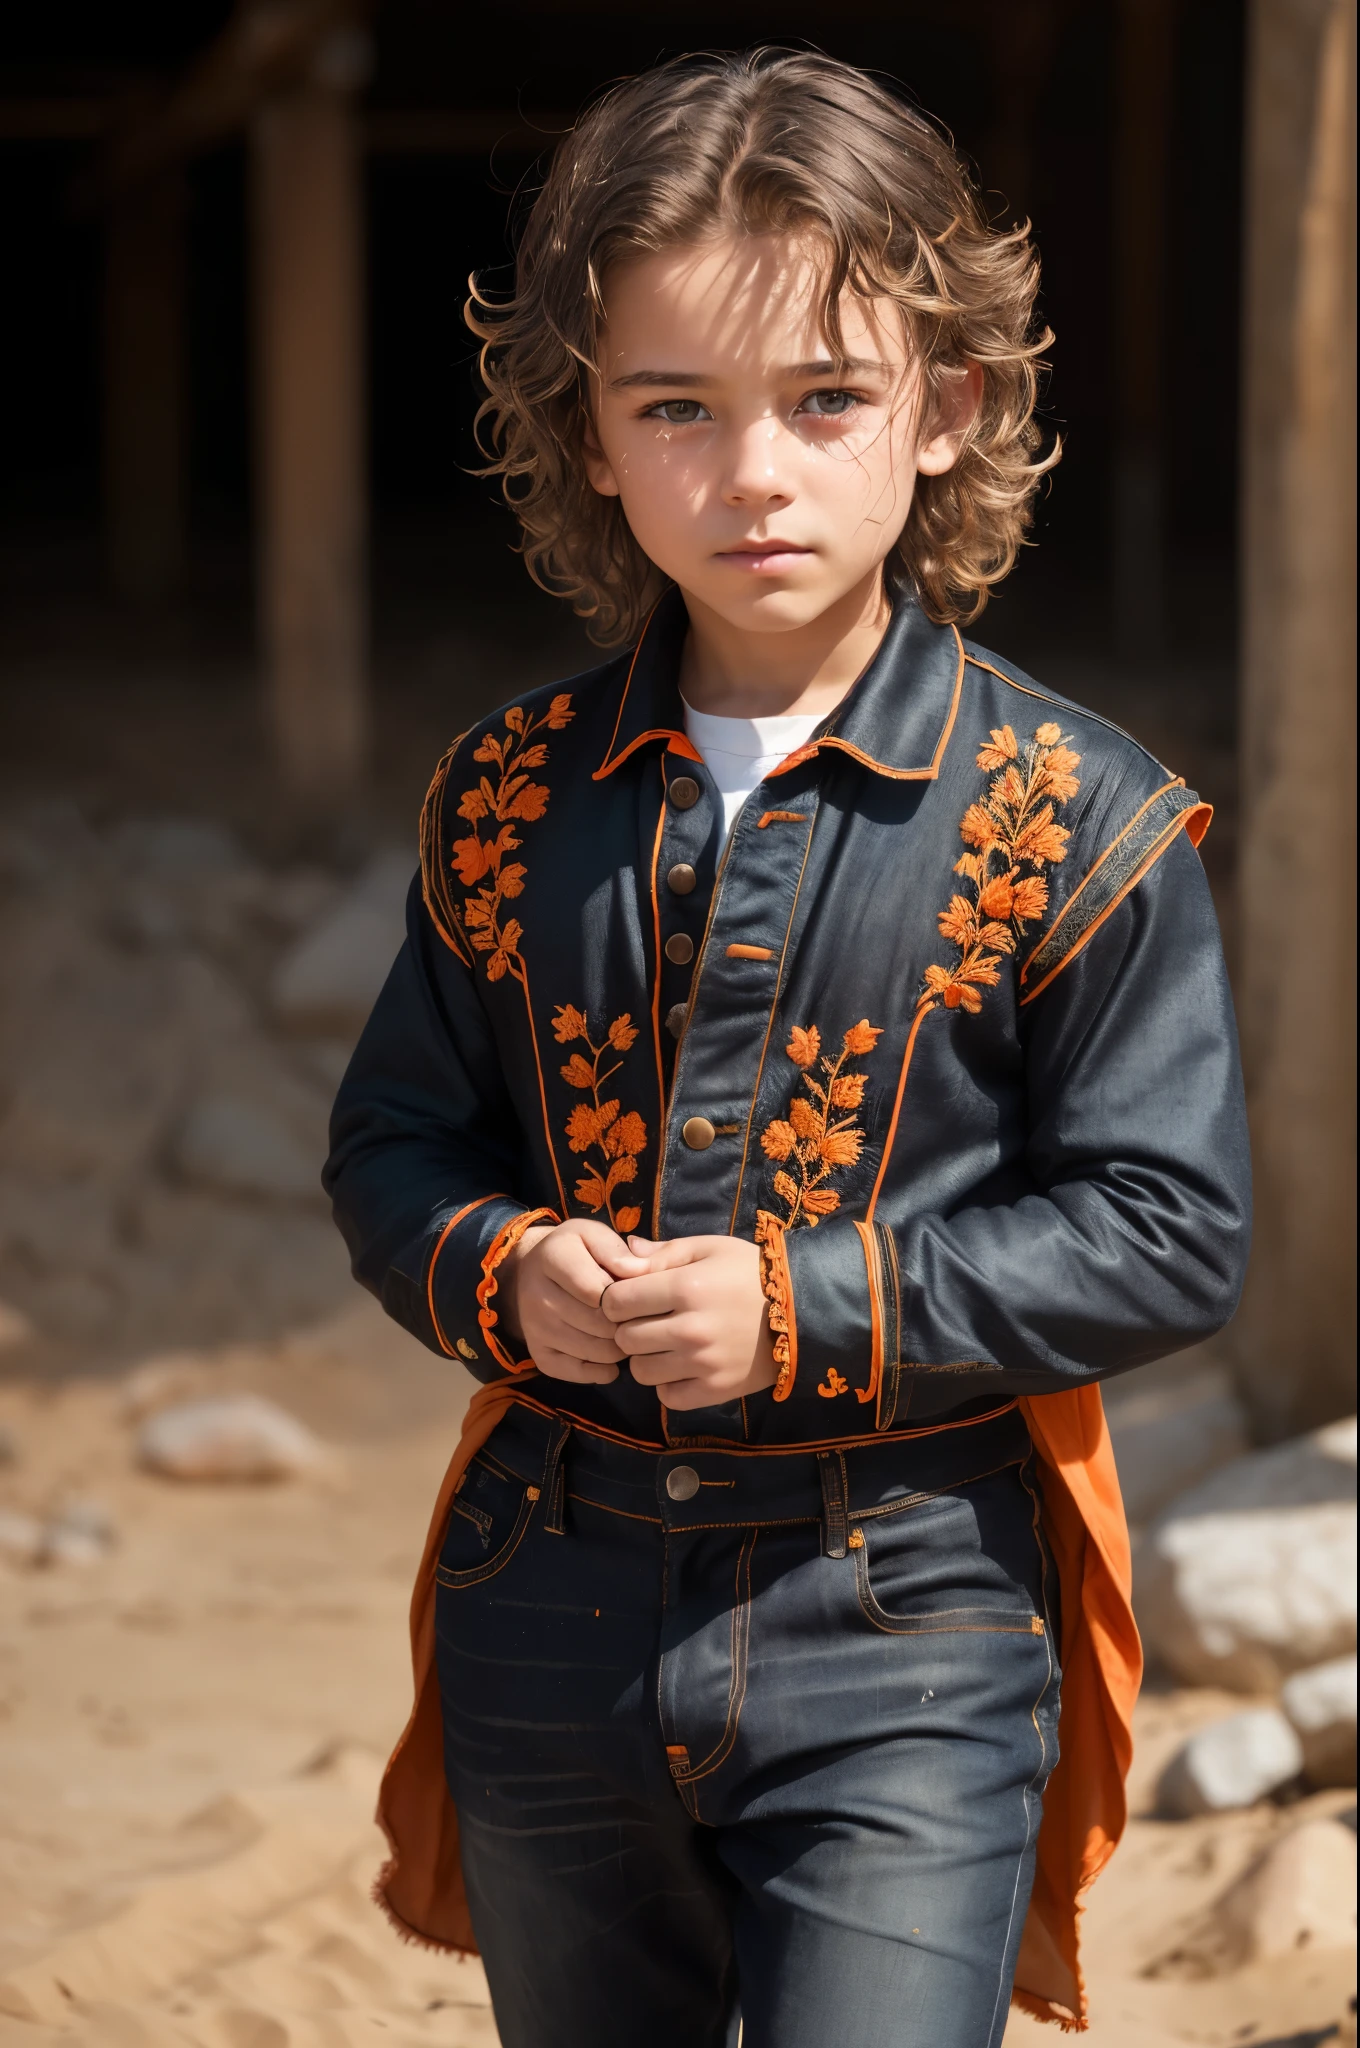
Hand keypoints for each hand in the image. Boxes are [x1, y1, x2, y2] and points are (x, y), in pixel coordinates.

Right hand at [498, 1218, 647, 1383]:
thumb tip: (639, 1272)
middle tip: (638, 1316)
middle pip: (600, 1324)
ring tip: (626, 1330)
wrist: (534, 1272)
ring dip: (620, 1346)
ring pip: (595, 1351)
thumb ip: (617, 1250)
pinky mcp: (539, 1356)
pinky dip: (604, 1370)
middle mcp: (536, 1296)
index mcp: (551, 1258)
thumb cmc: (575, 1252)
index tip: (636, 1292)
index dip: (626, 1296)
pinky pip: (579, 1374)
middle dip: (627, 1322)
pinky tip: (611, 1354)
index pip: (598, 1291)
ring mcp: (535, 1329)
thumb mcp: (594, 1235)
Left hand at [600, 1235, 775, 1410]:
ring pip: (640, 1371)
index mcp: (685, 1287)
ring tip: (665, 1345)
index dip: (615, 1299)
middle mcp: (690, 1329)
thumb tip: (622, 1254)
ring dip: (646, 1358)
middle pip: (624, 1338)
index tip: (629, 1299)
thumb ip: (663, 1253)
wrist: (803, 1310)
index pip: (616, 1302)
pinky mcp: (716, 1390)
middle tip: (649, 1321)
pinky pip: (667, 1396)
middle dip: (629, 1328)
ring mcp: (703, 1364)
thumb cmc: (752, 1272)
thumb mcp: (710, 1248)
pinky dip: (668, 1384)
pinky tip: (682, 1367)